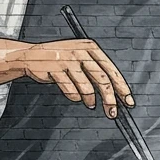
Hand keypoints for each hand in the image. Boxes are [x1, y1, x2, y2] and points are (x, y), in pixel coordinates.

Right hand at [19, 40, 133, 118]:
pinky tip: (75, 96)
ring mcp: (67, 60)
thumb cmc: (60, 59)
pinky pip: (70, 90)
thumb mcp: (80, 56)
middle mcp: (80, 51)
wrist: (31, 56)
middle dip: (110, 99)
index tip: (127, 101)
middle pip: (101, 79)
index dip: (121, 87)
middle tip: (113, 112)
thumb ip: (96, 69)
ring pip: (86, 87)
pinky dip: (74, 97)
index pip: (111, 69)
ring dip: (90, 100)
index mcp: (90, 47)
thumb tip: (115, 91)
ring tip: (90, 104)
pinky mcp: (55, 69)